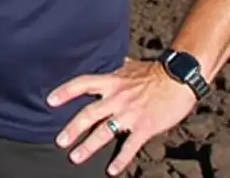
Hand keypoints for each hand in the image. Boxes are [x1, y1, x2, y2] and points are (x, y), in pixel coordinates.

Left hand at [47, 58, 198, 174]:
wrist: (179, 79)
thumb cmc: (155, 72)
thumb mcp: (132, 67)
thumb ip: (121, 69)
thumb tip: (119, 63)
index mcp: (112, 81)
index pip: (82, 84)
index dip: (65, 91)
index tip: (50, 100)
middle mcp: (117, 98)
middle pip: (89, 114)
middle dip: (73, 129)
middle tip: (59, 141)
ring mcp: (130, 114)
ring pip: (104, 132)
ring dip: (88, 146)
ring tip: (75, 157)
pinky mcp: (145, 127)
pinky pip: (130, 146)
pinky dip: (120, 160)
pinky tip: (112, 171)